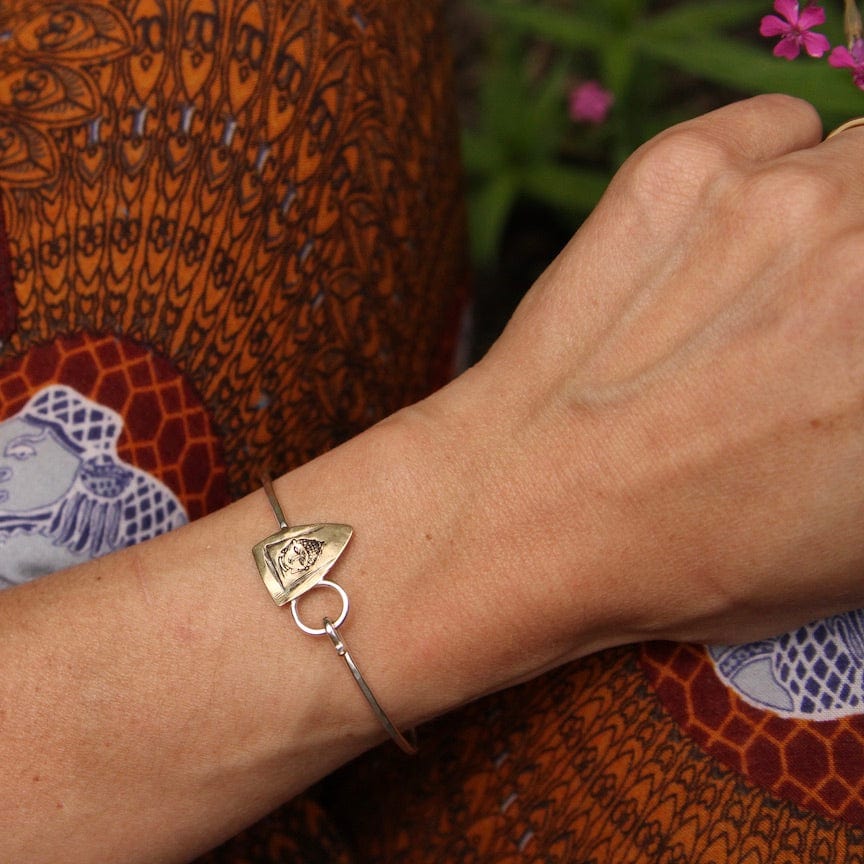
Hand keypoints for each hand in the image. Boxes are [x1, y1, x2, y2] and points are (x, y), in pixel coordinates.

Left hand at [408, 95, 863, 689]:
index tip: (846, 342)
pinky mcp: (683, 166)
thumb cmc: (693, 549)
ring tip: (765, 288)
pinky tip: (717, 246)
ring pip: (857, 157)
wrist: (530, 509)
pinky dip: (765, 169)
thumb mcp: (862, 535)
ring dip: (832, 213)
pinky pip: (780, 124)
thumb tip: (859, 356)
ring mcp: (778, 197)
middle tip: (820, 317)